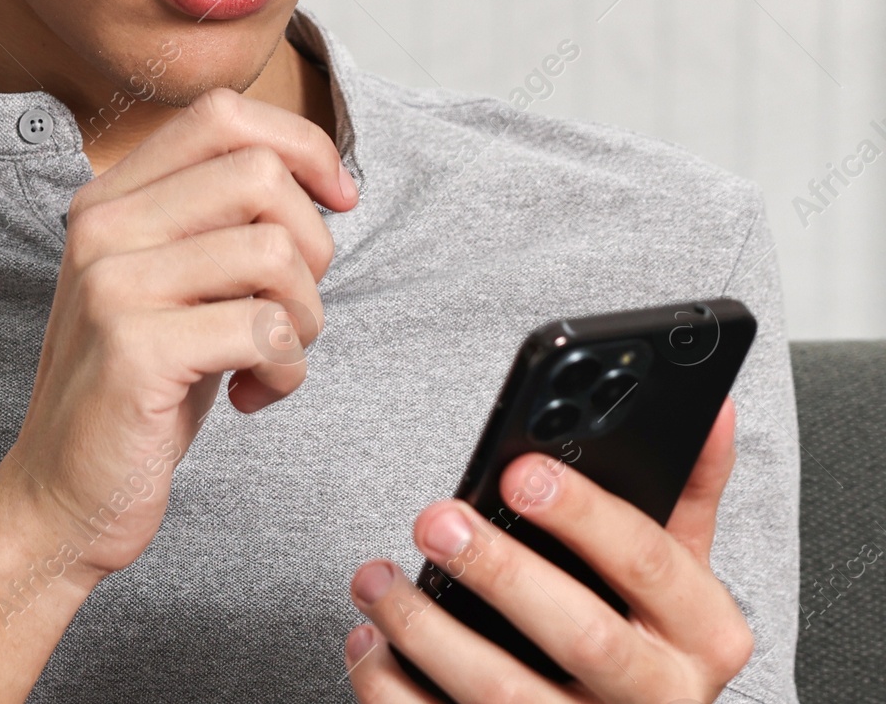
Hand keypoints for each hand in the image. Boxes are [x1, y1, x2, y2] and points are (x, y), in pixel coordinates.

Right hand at [0, 88, 357, 584]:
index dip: (301, 145)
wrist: (57, 499)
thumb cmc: (135, 392)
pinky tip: (253, 396)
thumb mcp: (169, 287)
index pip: (221, 116)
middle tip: (292, 310)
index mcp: (108, 201)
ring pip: (274, 251)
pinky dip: (286, 370)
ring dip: (304, 317)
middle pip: (259, 175)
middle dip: (313, 246)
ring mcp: (112, 285)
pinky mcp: (135, 348)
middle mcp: (101, 228)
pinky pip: (265, 328)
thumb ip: (218, 225)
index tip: (338, 198)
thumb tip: (324, 181)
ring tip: (271, 359)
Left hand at [345, 399, 753, 703]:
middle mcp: (656, 700)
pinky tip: (369, 640)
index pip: (651, 565)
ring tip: (374, 576)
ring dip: (426, 629)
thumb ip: (687, 492)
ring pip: (503, 694)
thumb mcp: (680, 575)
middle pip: (582, 635)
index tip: (521, 470)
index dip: (585, 515)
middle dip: (501, 571)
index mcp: (704, 638)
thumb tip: (712, 406)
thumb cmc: (643, 641)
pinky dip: (392, 688)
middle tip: (434, 520)